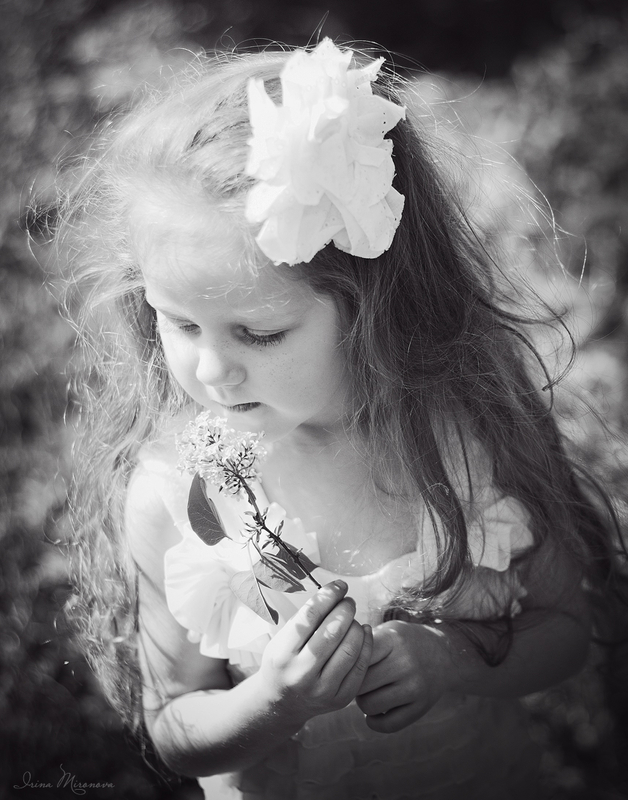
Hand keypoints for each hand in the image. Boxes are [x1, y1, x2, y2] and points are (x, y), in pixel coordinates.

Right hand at [258, 581, 372, 724]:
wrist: (281, 703)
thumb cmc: (283, 662)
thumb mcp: (281, 639)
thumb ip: (305, 619)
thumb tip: (335, 592)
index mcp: (283, 654)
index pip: (310, 616)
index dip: (328, 596)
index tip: (339, 585)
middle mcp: (301, 674)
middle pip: (332, 632)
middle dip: (345, 609)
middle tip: (349, 601)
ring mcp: (322, 689)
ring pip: (350, 649)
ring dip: (356, 626)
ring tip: (352, 619)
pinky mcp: (339, 699)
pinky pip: (360, 666)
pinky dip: (367, 644)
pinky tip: (364, 631)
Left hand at [356, 620, 450, 732]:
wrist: (444, 653)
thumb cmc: (404, 641)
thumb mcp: (387, 631)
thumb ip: (363, 642)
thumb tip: (333, 657)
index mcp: (392, 640)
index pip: (356, 658)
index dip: (346, 664)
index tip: (346, 664)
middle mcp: (404, 663)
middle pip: (360, 684)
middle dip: (352, 686)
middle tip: (355, 682)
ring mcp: (414, 687)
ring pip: (370, 706)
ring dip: (362, 703)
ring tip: (367, 694)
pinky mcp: (421, 707)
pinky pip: (388, 724)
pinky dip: (375, 722)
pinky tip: (375, 713)